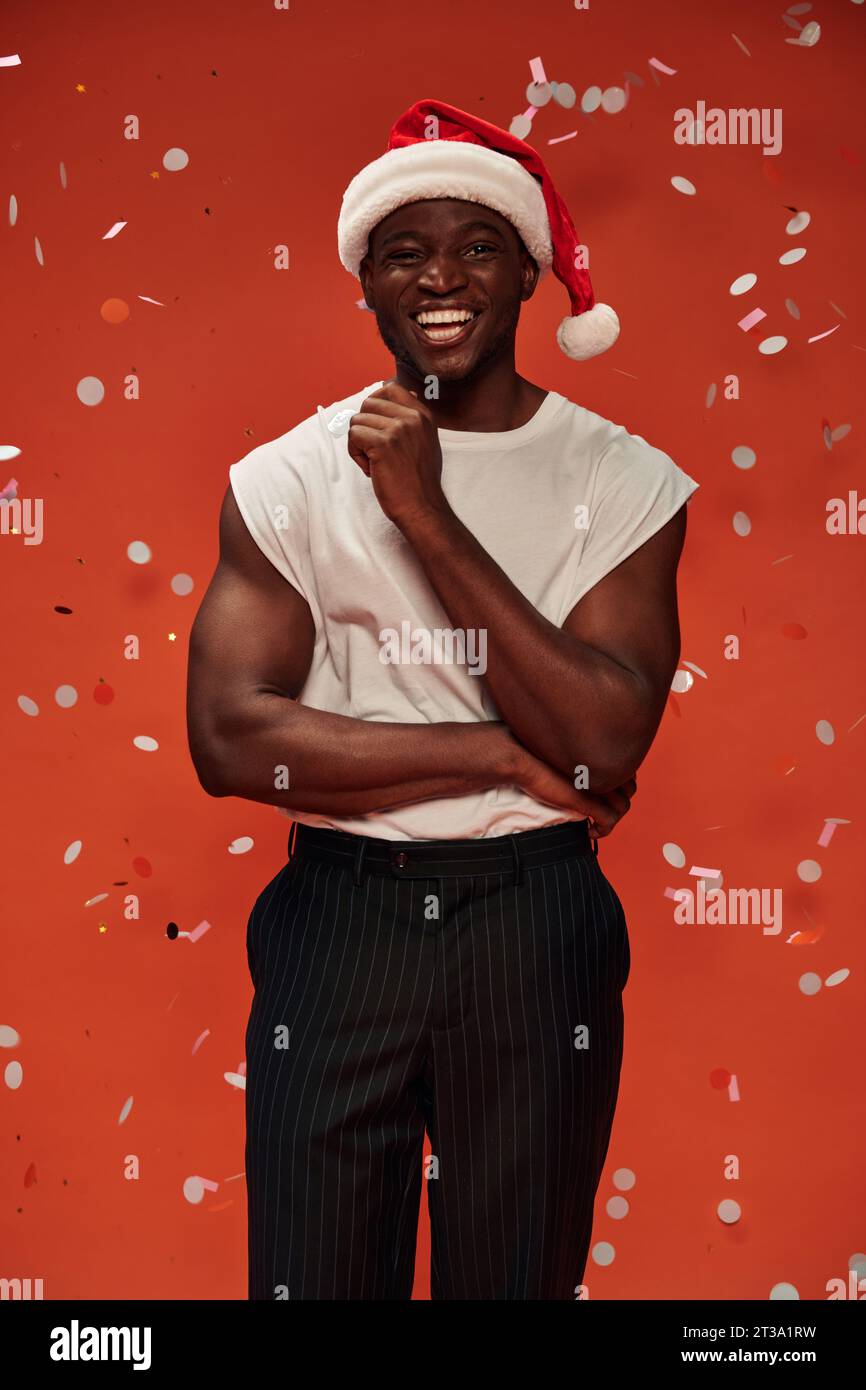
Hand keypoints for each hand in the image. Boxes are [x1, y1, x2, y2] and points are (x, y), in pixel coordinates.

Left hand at [347, 380, 448, 528]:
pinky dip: (356, 454)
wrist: (422, 508)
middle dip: (364, 426)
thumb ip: (415, 418)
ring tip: (375, 463)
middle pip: (368, 404)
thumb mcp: (427, 441)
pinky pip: (353, 435)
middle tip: (375, 451)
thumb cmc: (419, 481)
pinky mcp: (382, 443)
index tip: (375, 426)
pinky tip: (371, 468)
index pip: (390, 388)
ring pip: (357, 421)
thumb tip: (408, 392)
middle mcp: (412, 418)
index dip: (375, 403)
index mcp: (423, 415)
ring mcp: (398, 429)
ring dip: (359, 444)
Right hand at [510, 740, 636, 837]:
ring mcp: (599, 784)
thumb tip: (582, 764)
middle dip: (618, 802)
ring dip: (612, 818)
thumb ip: (580, 757)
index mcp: (602, 751)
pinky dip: (603, 830)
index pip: (629, 772)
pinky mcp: (588, 800)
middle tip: (599, 809)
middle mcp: (605, 766)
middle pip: (630, 789)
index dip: (619, 785)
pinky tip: (590, 832)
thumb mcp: (565, 752)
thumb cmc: (535, 752)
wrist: (521, 758)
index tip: (603, 793)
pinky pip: (609, 821)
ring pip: (623, 807)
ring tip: (595, 822)